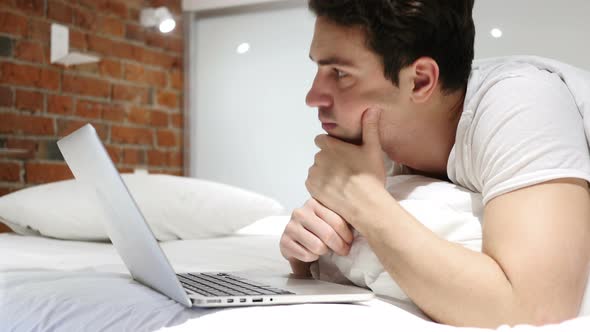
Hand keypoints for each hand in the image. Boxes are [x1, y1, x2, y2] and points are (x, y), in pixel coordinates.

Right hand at [279, 198, 353, 266]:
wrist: (296, 239)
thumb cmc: (318, 228)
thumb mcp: (329, 218)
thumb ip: (343, 217)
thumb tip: (364, 223)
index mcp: (314, 203)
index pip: (336, 220)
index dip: (347, 235)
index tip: (350, 241)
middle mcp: (300, 212)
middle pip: (327, 234)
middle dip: (339, 246)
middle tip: (343, 250)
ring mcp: (290, 227)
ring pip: (317, 246)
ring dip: (324, 252)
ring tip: (325, 250)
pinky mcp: (284, 242)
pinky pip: (306, 255)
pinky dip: (312, 258)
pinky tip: (313, 253)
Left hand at [305, 108, 386, 225]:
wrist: (365, 204)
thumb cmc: (370, 176)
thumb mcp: (373, 149)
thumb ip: (370, 127)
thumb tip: (372, 107)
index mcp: (330, 145)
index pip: (322, 139)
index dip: (331, 146)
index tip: (342, 154)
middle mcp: (318, 157)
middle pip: (320, 155)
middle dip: (330, 160)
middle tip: (346, 169)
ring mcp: (313, 173)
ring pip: (317, 169)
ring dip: (325, 173)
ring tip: (342, 182)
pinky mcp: (311, 187)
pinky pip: (313, 182)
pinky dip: (321, 185)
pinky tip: (335, 190)